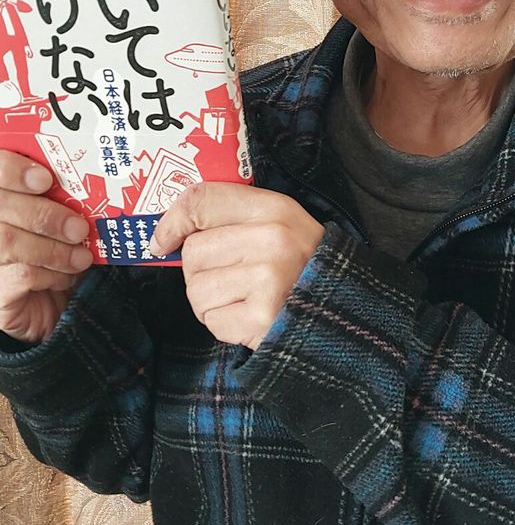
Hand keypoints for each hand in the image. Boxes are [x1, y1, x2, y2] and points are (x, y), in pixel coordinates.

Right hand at [0, 152, 91, 342]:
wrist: (45, 306)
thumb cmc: (51, 254)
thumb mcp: (56, 221)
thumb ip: (58, 200)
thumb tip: (87, 184)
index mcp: (2, 197)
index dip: (11, 170)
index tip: (44, 178)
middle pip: (0, 205)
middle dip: (44, 214)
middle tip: (78, 228)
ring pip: (9, 241)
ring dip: (55, 249)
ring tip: (81, 257)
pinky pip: (22, 274)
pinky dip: (52, 273)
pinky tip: (67, 278)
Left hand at [149, 183, 324, 350]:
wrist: (342, 314)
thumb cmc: (300, 269)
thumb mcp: (278, 226)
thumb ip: (231, 219)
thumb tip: (165, 235)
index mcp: (274, 208)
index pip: (202, 200)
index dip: (172, 222)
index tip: (163, 241)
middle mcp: (272, 238)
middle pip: (193, 251)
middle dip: (202, 271)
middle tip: (234, 279)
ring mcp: (268, 278)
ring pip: (196, 289)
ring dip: (211, 302)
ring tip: (245, 299)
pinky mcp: (262, 317)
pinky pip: (212, 320)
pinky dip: (225, 325)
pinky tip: (251, 318)